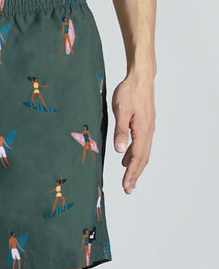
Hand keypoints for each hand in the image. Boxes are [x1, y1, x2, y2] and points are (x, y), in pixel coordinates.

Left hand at [111, 71, 154, 193]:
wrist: (140, 78)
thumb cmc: (129, 92)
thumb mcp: (121, 111)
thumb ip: (120, 130)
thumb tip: (120, 151)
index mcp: (142, 131)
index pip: (137, 157)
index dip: (131, 173)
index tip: (126, 186)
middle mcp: (147, 132)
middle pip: (142, 159)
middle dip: (135, 175)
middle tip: (128, 190)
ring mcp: (147, 129)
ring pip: (143, 153)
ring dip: (135, 168)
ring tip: (128, 180)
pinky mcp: (144, 125)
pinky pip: (141, 145)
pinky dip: (135, 156)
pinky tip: (126, 159)